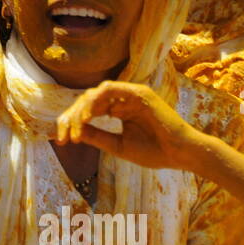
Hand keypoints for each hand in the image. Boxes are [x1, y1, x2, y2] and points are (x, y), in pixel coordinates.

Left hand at [54, 81, 197, 170]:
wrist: (181, 154)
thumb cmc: (155, 152)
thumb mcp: (118, 145)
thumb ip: (97, 136)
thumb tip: (73, 131)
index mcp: (119, 110)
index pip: (88, 110)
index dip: (71, 123)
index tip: (62, 141)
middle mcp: (123, 100)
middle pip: (88, 100)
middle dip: (71, 117)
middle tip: (64, 136)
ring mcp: (131, 95)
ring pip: (96, 93)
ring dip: (81, 109)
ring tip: (75, 127)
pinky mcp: (139, 93)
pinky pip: (110, 89)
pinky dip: (96, 101)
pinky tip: (87, 118)